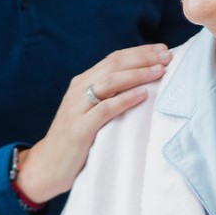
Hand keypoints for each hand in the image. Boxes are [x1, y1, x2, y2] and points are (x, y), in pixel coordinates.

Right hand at [14, 43, 171, 203]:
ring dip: (137, 74)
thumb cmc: (76, 139)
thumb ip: (108, 95)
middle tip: (167, 55)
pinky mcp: (79, 128)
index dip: (139, 52)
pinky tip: (143, 94)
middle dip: (142, 58)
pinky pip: (105, 109)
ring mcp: (77, 108)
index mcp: (82, 82)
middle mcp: (78, 90)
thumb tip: (142, 84)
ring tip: (160, 70)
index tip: (162, 49)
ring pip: (109, 82)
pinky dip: (125, 99)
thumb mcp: (90, 110)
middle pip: (114, 65)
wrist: (48, 166)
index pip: (113, 58)